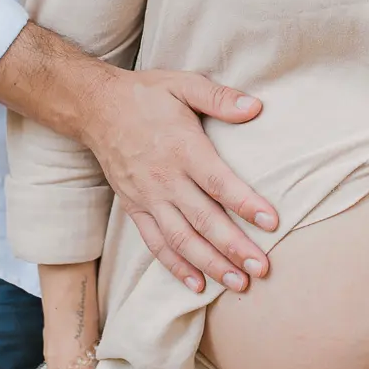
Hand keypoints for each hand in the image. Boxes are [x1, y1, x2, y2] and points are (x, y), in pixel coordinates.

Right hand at [82, 67, 278, 293]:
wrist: (97, 107)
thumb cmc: (146, 95)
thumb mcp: (184, 84)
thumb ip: (220, 97)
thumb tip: (256, 107)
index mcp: (183, 148)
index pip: (219, 183)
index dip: (246, 204)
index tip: (272, 223)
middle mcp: (165, 179)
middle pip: (204, 220)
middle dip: (235, 248)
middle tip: (262, 269)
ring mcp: (148, 198)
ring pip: (182, 239)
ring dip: (211, 264)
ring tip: (239, 284)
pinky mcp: (134, 208)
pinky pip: (155, 244)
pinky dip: (176, 266)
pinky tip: (197, 285)